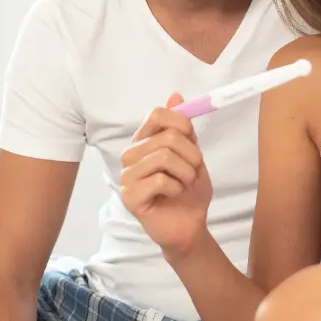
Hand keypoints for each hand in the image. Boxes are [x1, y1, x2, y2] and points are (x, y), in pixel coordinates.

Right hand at [119, 94, 212, 257]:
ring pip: (164, 157)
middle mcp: (131, 155)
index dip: (181, 123)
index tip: (192, 139)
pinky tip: (173, 195)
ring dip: (186, 173)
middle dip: (191, 155)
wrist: (190, 225)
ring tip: (184, 184)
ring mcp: (127, 176)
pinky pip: (159, 180)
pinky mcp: (129, 196)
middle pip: (166, 137)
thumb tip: (175, 95)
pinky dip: (176, 188)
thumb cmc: (189, 190)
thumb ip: (183, 128)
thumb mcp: (193, 154)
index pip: (157, 115)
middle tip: (193, 172)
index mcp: (144, 141)